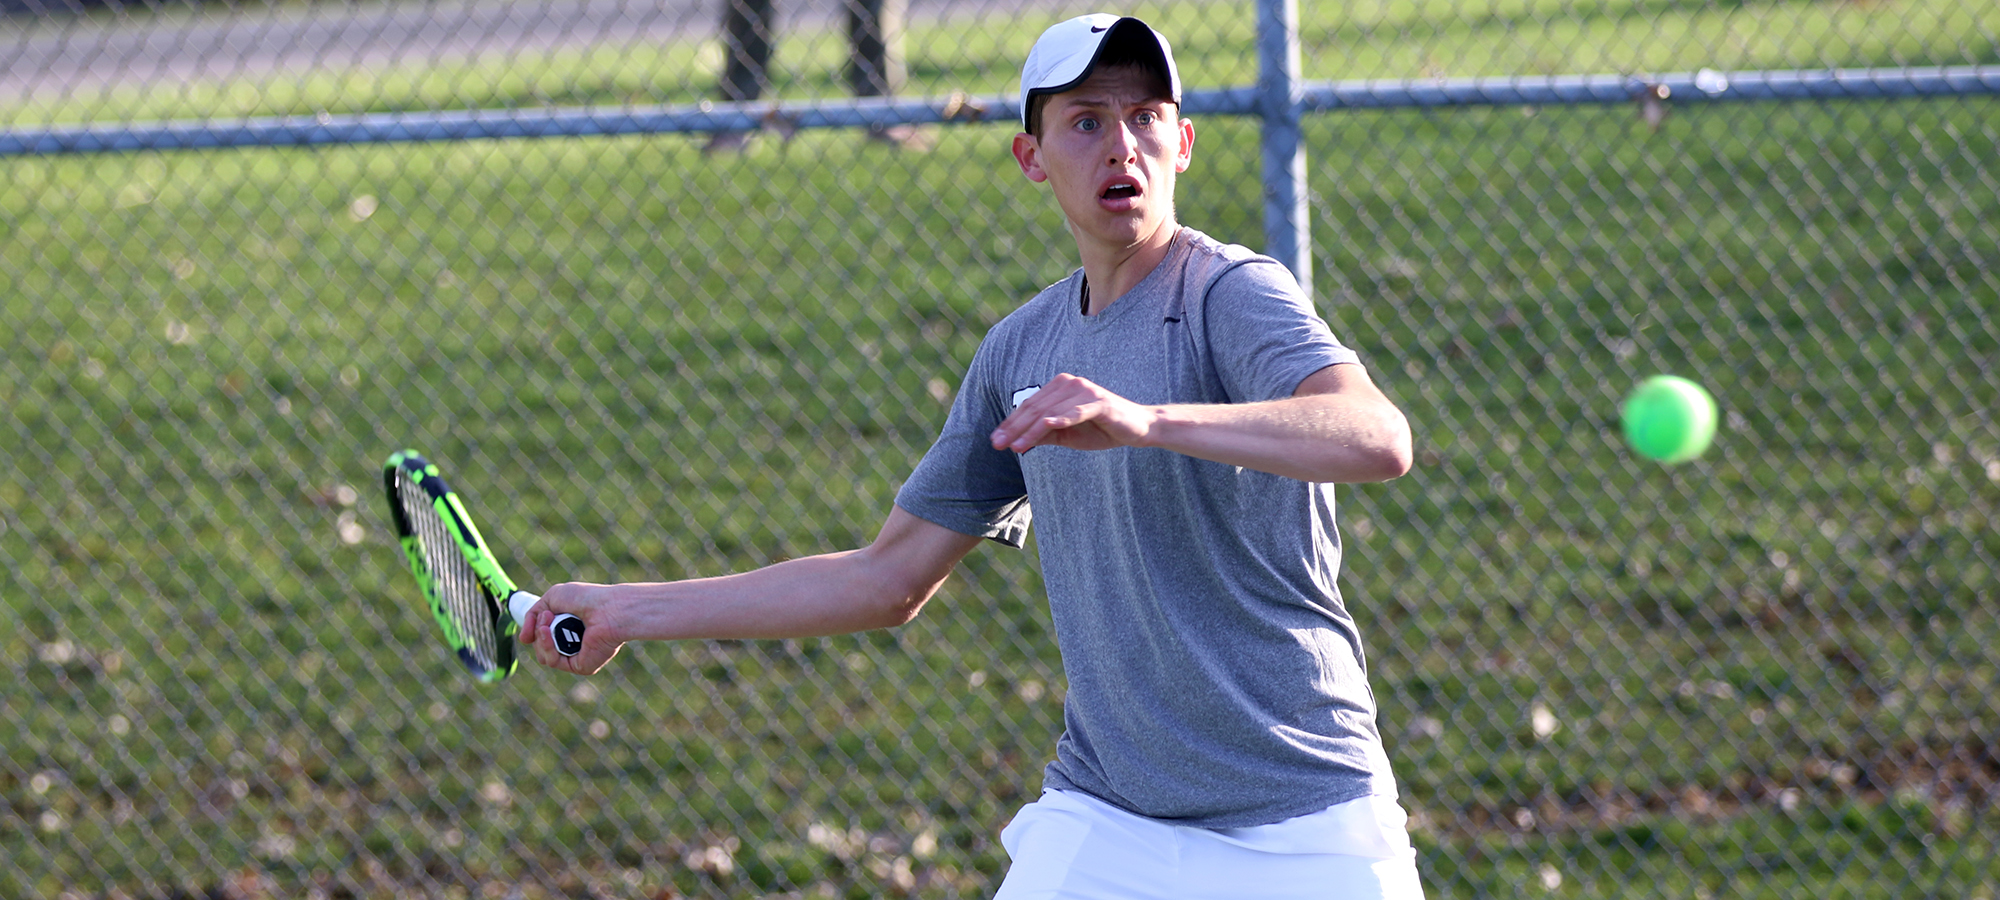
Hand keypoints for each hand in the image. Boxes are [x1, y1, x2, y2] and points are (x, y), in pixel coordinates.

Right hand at [521, 581, 623, 674]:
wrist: (607, 608)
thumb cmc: (585, 598)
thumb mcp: (552, 598)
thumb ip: (533, 614)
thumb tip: (524, 639)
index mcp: (568, 628)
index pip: (542, 637)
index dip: (533, 631)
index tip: (532, 624)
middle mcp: (573, 644)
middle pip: (540, 648)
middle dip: (537, 632)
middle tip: (547, 616)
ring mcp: (577, 656)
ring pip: (544, 657)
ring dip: (541, 638)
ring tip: (548, 621)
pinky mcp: (581, 666)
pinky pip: (555, 662)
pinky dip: (548, 648)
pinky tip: (548, 633)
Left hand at [990, 373, 1160, 452]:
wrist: (1137, 428)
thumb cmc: (1101, 429)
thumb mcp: (1067, 434)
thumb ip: (1045, 434)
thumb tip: (1018, 441)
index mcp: (1060, 387)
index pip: (1030, 406)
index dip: (1011, 424)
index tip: (996, 441)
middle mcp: (1070, 384)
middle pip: (1036, 407)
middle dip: (1015, 428)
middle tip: (999, 444)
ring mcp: (1085, 391)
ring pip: (1051, 412)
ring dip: (1032, 430)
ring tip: (1017, 446)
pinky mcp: (1099, 401)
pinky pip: (1076, 411)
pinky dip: (1061, 419)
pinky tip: (1046, 428)